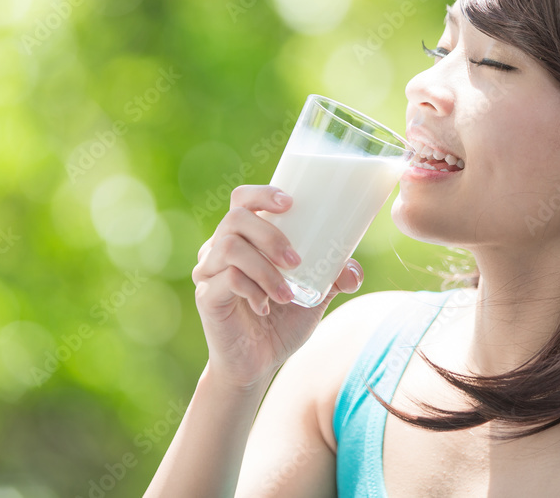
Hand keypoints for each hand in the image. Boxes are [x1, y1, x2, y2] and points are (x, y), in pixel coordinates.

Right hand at [192, 185, 362, 389]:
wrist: (257, 365)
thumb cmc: (281, 322)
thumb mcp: (315, 295)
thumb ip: (334, 278)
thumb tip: (352, 271)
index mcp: (244, 238)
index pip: (242, 199)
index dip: (262, 193)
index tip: (290, 203)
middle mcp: (220, 248)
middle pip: (236, 218)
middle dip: (270, 235)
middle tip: (296, 261)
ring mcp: (209, 271)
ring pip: (230, 247)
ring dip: (266, 269)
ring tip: (287, 294)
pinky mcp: (206, 296)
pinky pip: (227, 279)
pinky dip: (253, 290)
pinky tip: (264, 307)